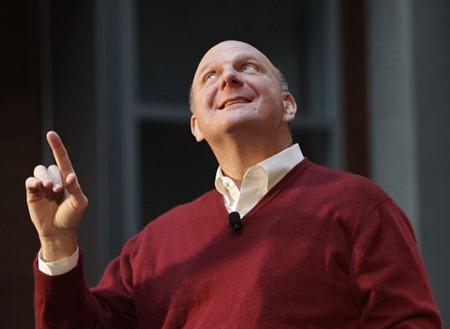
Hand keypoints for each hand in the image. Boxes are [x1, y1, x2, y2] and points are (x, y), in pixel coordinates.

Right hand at [25, 131, 87, 260]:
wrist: (59, 231)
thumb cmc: (72, 216)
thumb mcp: (79, 203)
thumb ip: (75, 188)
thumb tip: (69, 176)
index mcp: (68, 178)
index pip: (63, 159)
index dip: (57, 146)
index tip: (51, 134)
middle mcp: (55, 179)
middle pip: (50, 167)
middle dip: (54, 177)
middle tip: (57, 190)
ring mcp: (43, 185)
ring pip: (39, 171)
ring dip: (44, 177)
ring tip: (49, 188)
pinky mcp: (33, 193)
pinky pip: (30, 181)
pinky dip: (33, 182)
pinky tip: (38, 187)